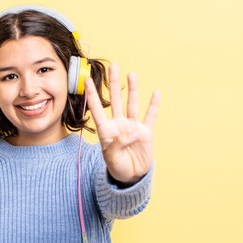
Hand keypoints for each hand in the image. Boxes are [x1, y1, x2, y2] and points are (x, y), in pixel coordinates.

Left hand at [85, 63, 159, 184]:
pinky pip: (150, 116)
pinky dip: (153, 105)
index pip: (97, 109)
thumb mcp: (112, 160)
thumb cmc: (118, 168)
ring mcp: (133, 127)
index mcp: (106, 131)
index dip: (92, 95)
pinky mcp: (146, 132)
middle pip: (115, 100)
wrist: (132, 176)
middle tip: (112, 66)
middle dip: (114, 83)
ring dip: (132, 89)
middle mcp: (119, 125)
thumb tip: (124, 135)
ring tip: (131, 74)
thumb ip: (115, 146)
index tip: (86, 81)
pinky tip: (155, 93)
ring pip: (132, 104)